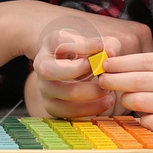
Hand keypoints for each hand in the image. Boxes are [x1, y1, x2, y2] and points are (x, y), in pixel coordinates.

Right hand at [31, 20, 152, 118]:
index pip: (59, 41)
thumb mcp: (94, 43)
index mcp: (50, 44)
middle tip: (100, 72)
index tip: (100, 46)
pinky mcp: (51, 106)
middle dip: (78, 71)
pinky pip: (68, 112)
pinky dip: (90, 108)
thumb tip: (111, 51)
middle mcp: (42, 65)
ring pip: (64, 93)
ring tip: (108, 91)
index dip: (80, 45)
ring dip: (90, 93)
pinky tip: (105, 102)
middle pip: (50, 70)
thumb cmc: (84, 53)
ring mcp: (45, 87)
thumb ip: (107, 44)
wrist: (68, 68)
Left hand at [98, 51, 152, 143]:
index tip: (103, 65)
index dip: (119, 63)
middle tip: (102, 82)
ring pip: (141, 102)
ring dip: (126, 101)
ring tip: (124, 100)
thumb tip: (116, 65)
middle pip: (138, 81)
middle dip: (114, 81)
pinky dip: (143, 120)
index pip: (142, 61)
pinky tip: (143, 118)